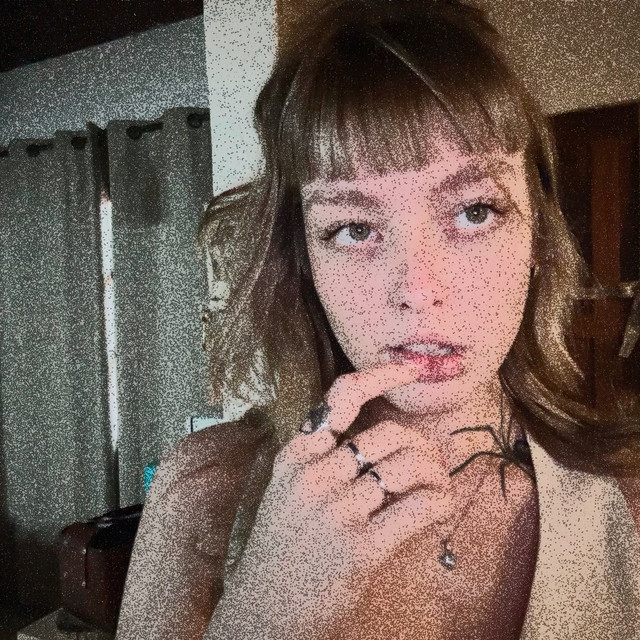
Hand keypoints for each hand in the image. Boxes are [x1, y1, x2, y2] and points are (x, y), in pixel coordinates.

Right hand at [207, 361, 454, 638]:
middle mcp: (314, 475)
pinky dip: (440, 501)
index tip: (409, 371)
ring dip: (434, 474)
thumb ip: (324, 461)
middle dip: (419, 445)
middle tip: (430, 463)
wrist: (261, 614)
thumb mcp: (288, 493)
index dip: (380, 376)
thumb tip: (384, 443)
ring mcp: (337, 510)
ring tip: (437, 486)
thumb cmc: (281, 551)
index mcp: (296, 456)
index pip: (341, 398)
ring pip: (408, 466)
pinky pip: (420, 507)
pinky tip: (440, 506)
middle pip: (387, 435)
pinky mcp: (361, 548)